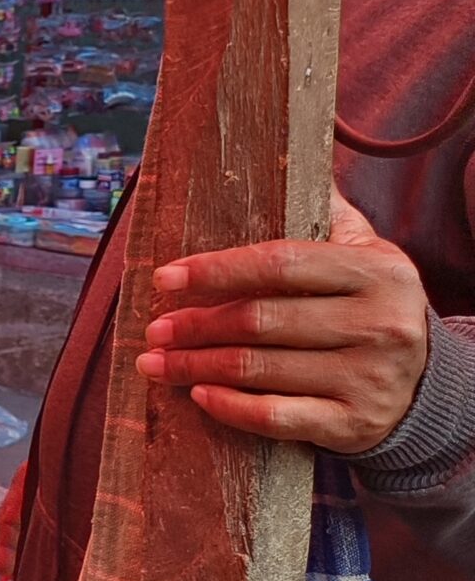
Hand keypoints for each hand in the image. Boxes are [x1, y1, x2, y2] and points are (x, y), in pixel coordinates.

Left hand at [134, 192, 428, 452]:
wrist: (427, 387)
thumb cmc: (373, 309)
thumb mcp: (368, 256)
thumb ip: (326, 215)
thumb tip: (281, 155)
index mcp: (376, 273)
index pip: (279, 263)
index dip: (215, 269)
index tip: (165, 276)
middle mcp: (379, 324)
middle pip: (260, 320)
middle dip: (194, 324)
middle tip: (153, 328)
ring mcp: (368, 378)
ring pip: (258, 369)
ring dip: (195, 366)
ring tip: (156, 362)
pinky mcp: (354, 425)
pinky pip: (275, 417)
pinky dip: (229, 407)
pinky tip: (198, 395)